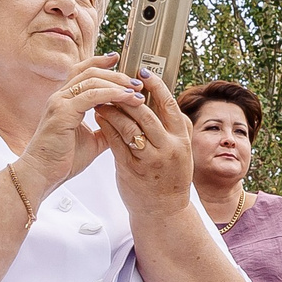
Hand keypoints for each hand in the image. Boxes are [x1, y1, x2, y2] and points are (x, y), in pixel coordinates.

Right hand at [16, 56, 133, 193]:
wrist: (42, 174)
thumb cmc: (63, 160)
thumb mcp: (92, 141)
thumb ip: (107, 128)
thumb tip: (125, 124)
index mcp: (65, 100)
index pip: (82, 72)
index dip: (101, 63)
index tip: (119, 60)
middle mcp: (60, 97)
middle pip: (89, 71)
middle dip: (116, 74)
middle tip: (137, 81)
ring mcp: (60, 102)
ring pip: (92, 80)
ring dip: (118, 83)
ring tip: (137, 91)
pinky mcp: (62, 112)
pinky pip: (91, 96)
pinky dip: (112, 94)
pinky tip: (127, 98)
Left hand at [97, 69, 197, 219]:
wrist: (164, 211)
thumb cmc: (170, 177)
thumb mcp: (181, 150)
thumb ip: (175, 127)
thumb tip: (165, 98)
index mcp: (181, 140)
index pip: (169, 105)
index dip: (156, 85)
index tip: (143, 70)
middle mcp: (168, 148)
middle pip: (146, 112)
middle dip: (127, 94)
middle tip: (114, 82)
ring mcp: (149, 159)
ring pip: (128, 125)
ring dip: (112, 108)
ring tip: (102, 97)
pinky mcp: (131, 169)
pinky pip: (116, 142)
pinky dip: (106, 125)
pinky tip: (99, 115)